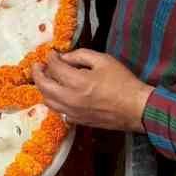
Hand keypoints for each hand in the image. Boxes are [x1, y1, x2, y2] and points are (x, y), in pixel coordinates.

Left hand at [32, 50, 151, 132]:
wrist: (137, 109)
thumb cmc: (123, 82)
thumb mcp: (103, 60)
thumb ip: (80, 55)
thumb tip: (63, 57)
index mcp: (78, 82)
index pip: (54, 68)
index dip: (50, 58)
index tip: (51, 53)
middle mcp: (70, 99)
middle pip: (43, 86)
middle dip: (37, 73)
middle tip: (38, 66)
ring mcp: (73, 113)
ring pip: (48, 101)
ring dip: (43, 88)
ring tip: (46, 79)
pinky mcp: (78, 121)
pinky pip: (59, 111)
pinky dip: (55, 101)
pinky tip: (59, 94)